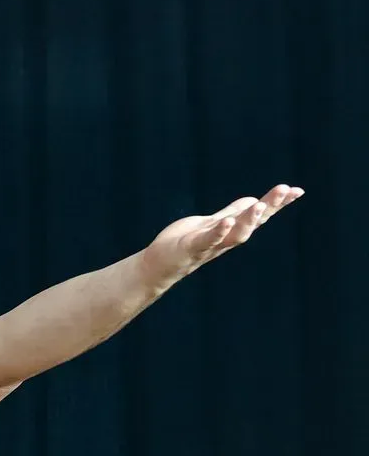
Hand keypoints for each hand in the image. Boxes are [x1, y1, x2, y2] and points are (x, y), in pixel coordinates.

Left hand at [141, 183, 304, 288]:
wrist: (158, 265)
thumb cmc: (184, 244)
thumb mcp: (211, 224)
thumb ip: (232, 213)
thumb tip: (255, 201)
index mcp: (230, 231)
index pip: (258, 216)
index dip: (278, 204)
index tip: (297, 191)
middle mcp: (225, 240)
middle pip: (253, 224)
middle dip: (270, 207)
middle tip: (287, 190)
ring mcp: (209, 246)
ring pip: (235, 235)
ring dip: (249, 220)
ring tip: (260, 205)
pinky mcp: (190, 249)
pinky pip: (207, 241)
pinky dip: (218, 232)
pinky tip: (227, 222)